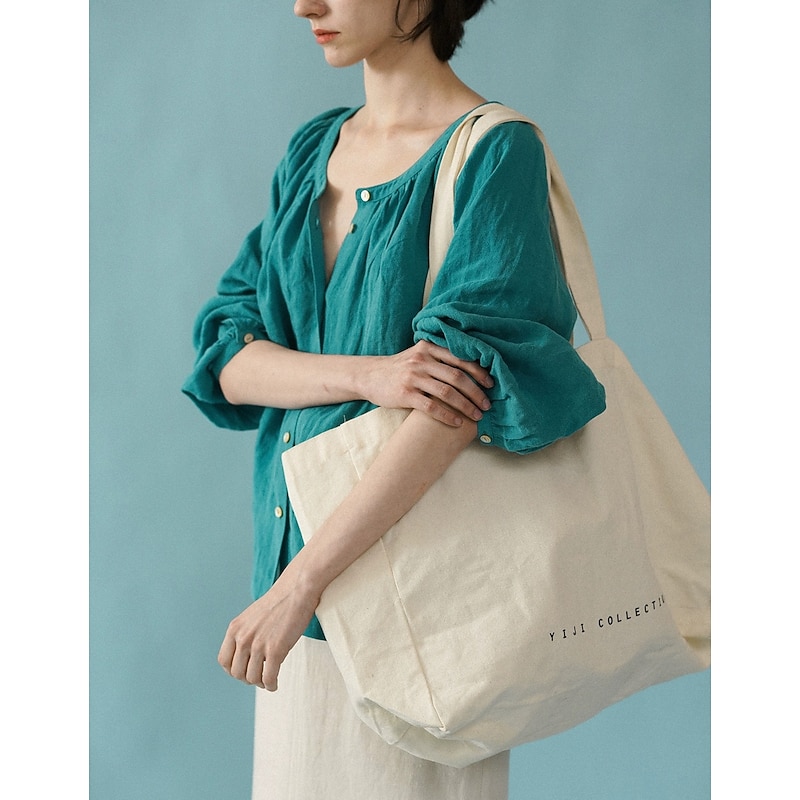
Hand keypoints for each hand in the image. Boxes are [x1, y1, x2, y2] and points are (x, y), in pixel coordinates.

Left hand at [217, 569, 318, 690]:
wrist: (297, 590)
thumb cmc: (279, 601)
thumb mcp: (252, 616)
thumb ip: (245, 633)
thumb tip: (246, 654)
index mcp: (235, 629)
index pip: (224, 661)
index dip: (233, 670)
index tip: (244, 671)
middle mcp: (243, 638)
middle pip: (237, 673)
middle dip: (248, 678)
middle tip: (259, 677)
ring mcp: (258, 645)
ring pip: (253, 678)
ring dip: (260, 683)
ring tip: (268, 680)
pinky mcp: (276, 650)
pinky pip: (269, 678)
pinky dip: (271, 685)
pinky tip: (275, 684)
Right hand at [361, 341, 492, 426]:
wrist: (369, 375)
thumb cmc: (398, 368)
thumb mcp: (418, 354)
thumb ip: (439, 357)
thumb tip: (469, 369)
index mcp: (429, 348)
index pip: (460, 359)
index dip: (478, 372)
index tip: (490, 385)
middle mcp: (422, 360)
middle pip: (458, 377)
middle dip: (476, 393)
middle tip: (487, 405)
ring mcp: (413, 377)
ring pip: (448, 392)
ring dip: (466, 406)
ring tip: (476, 416)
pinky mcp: (405, 394)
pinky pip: (432, 407)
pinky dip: (447, 416)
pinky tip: (457, 422)